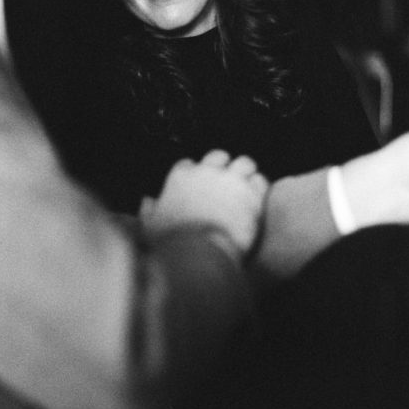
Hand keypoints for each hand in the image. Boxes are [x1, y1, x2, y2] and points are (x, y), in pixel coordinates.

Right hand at [139, 150, 268, 256]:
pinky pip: (261, 180)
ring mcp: (231, 180)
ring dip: (245, 173)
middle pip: (219, 156)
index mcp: (181, 177)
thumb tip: (147, 202)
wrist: (201, 252)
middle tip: (226, 184)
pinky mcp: (252, 194)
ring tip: (246, 187)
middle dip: (223, 167)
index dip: (194, 173)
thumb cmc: (173, 241)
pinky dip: (260, 188)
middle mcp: (206, 172)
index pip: (189, 164)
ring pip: (244, 162)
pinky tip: (257, 199)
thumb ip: (149, 210)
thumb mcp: (151, 226)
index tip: (197, 185)